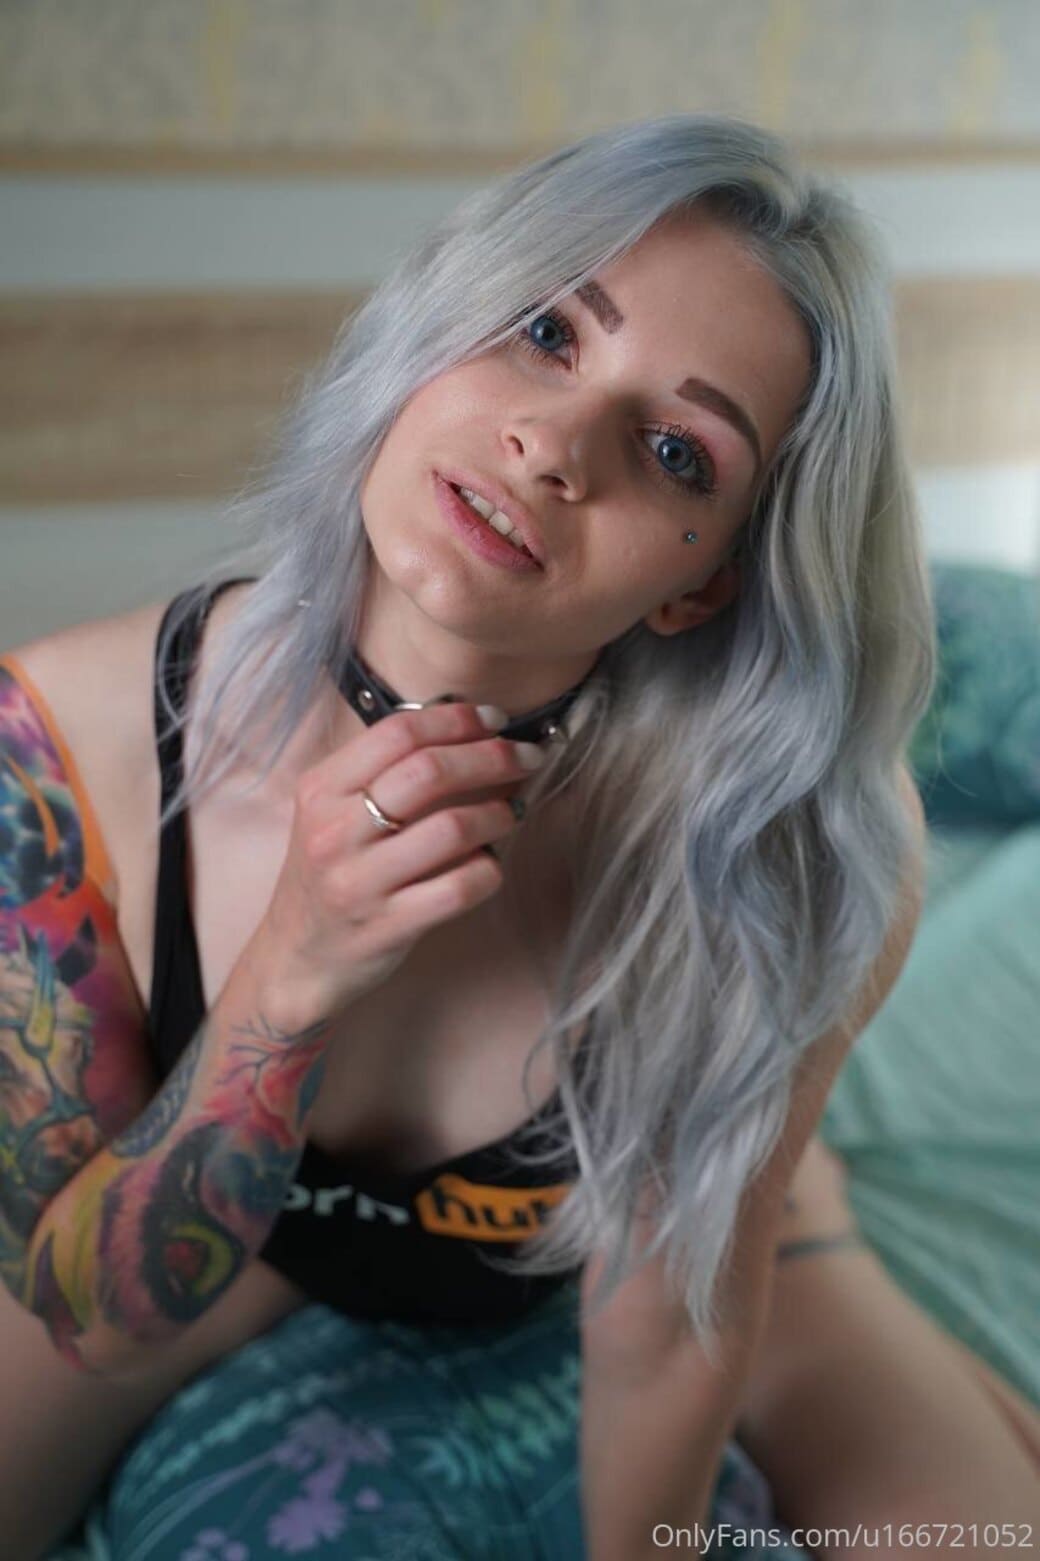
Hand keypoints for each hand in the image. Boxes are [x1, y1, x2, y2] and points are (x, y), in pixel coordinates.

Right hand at [250, 701, 543, 1026]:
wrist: (296, 957)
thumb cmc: (330, 874)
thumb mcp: (334, 812)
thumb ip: (384, 770)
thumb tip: (467, 726)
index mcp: (321, 790)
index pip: (398, 733)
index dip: (457, 719)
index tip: (495, 721)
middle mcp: (334, 832)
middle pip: (428, 772)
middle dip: (491, 757)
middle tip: (526, 758)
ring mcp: (360, 882)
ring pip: (451, 829)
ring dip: (498, 812)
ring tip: (513, 811)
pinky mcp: (387, 927)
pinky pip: (459, 887)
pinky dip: (490, 868)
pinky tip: (491, 862)